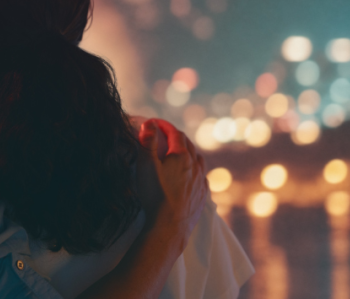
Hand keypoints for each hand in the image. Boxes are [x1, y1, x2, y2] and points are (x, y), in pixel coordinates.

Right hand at [137, 119, 207, 242]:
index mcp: (181, 156)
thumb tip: (149, 124)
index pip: (174, 133)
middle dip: (175, 136)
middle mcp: (195, 166)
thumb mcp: (146, 166)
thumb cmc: (155, 195)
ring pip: (198, 159)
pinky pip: (203, 176)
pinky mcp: (202, 195)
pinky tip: (192, 174)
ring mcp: (200, 181)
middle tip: (163, 134)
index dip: (163, 125)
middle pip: (187, 144)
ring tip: (179, 152)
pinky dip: (196, 169)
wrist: (169, 226)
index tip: (153, 123)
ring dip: (189, 151)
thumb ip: (147, 143)